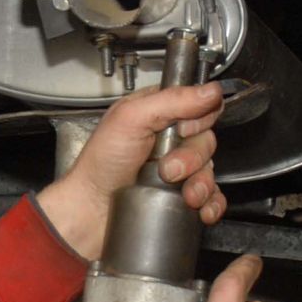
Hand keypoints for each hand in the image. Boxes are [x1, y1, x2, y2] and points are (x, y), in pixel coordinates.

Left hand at [36, 83, 225, 258]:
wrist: (89, 211)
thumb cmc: (101, 163)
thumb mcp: (131, 119)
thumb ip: (172, 101)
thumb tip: (211, 90)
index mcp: (158, 113)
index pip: (200, 107)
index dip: (199, 120)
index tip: (182, 132)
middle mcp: (168, 140)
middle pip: (206, 141)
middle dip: (193, 158)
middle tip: (168, 170)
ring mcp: (175, 171)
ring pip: (209, 170)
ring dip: (202, 184)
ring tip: (184, 195)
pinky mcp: (178, 197)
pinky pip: (210, 197)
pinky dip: (212, 204)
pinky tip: (202, 211)